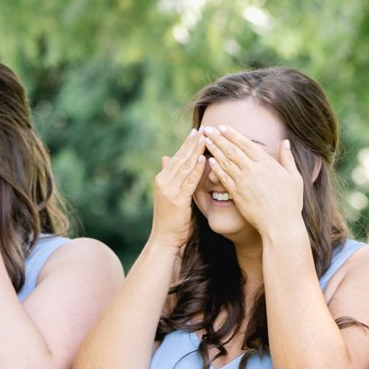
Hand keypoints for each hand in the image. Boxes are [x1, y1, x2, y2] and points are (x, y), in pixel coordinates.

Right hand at [151, 128, 206, 251]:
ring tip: (206, 138)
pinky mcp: (177, 199)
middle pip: (181, 158)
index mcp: (162, 179)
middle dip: (192, 143)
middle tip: (203, 129)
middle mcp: (164, 181)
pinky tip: (204, 159)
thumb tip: (167, 157)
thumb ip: (171, 177)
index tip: (197, 132)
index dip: (187, 144)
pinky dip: (197, 169)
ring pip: (185, 166)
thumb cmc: (171, 220)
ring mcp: (169, 190)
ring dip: (196, 151)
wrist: (164, 239)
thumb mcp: (170, 195)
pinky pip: (189, 181)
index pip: (177, 157)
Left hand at [202, 124, 306, 243]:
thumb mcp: (295, 178)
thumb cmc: (291, 203)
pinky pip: (223, 177)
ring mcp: (243, 182)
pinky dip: (215, 168)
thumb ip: (288, 159)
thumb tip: (285, 142)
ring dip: (213, 150)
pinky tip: (209, 161)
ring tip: (205, 141)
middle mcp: (253, 170)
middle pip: (231, 150)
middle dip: (218, 138)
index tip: (222, 127)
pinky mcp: (237, 194)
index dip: (232, 134)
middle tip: (207, 129)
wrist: (281, 225)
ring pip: (225, 162)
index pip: (246, 144)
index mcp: (267, 163)